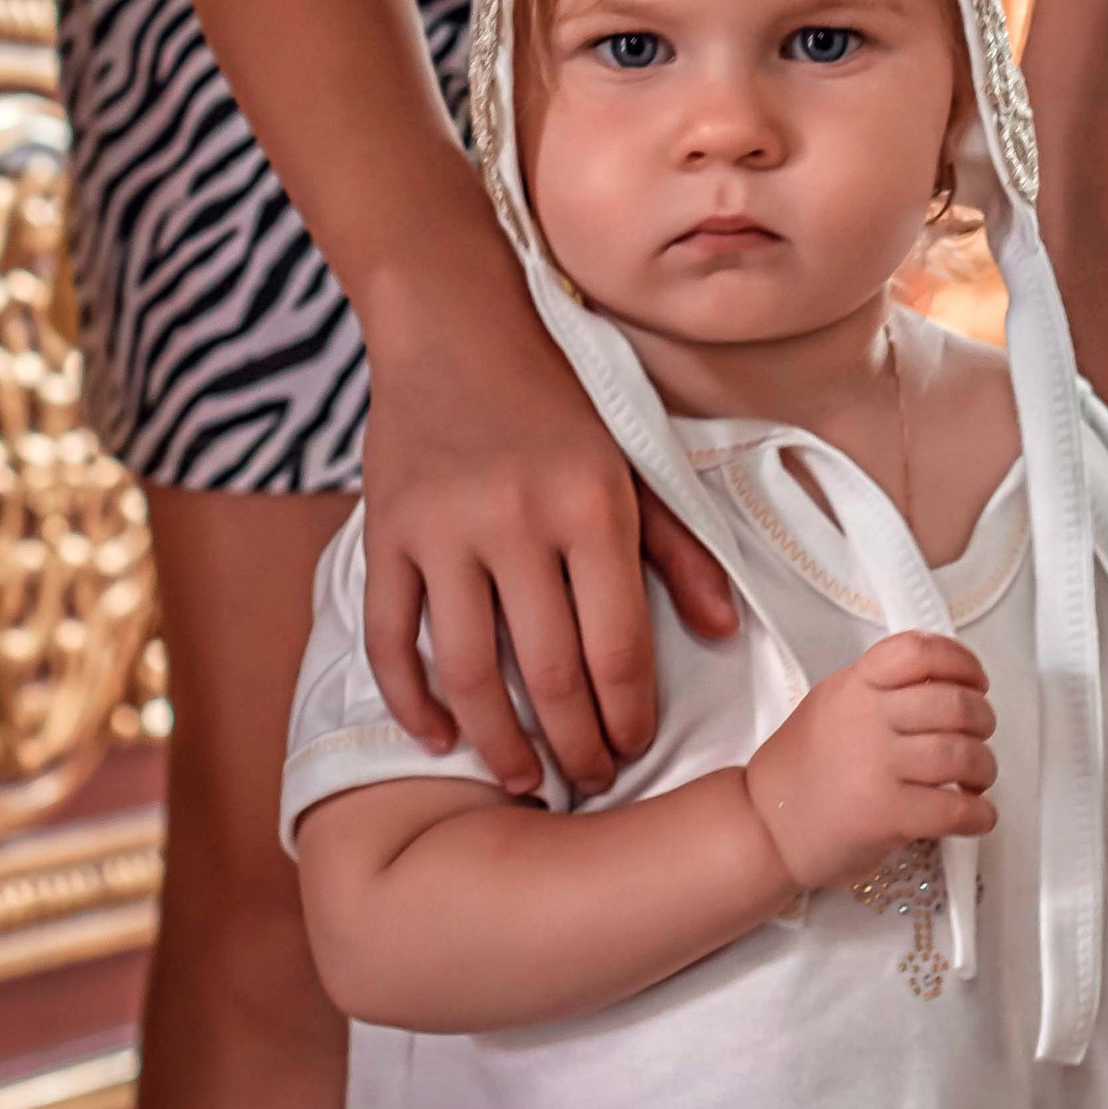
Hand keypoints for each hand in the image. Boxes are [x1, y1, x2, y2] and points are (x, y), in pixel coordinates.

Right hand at [360, 281, 733, 797]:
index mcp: (592, 505)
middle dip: (573, 745)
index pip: (616, 644)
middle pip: (548, 671)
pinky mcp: (386, 533)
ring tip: (522, 780)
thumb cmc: (556, 398)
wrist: (452, 324)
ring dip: (497, 741)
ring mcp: (444, 531)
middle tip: (586, 784)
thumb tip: (721, 631)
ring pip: (468, 669)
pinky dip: (412, 699)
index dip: (626, 715)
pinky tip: (440, 738)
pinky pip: (392, 638)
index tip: (631, 752)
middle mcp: (518, 522)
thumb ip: (679, 549)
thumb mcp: (632, 460)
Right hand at [744, 631, 995, 893]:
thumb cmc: (801, 772)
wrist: (763, 827)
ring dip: (984, 769)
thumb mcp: (831, 706)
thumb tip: (945, 688)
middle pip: (953, 703)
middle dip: (982, 721)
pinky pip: (954, 809)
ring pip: (961, 755)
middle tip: (979, 736)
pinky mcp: (885, 814)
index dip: (961, 662)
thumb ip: (880, 691)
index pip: (918, 652)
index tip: (976, 681)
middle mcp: (866, 718)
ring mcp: (876, 766)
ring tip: (977, 780)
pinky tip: (976, 816)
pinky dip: (978, 814)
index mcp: (855, 685)